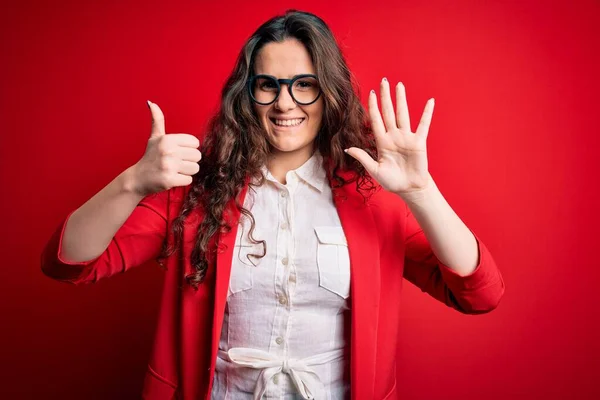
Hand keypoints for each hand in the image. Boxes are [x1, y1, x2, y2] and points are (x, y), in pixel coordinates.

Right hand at [130, 101, 201, 196]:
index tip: (177, 152)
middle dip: (188, 161)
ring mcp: (169, 166)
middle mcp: (168, 151)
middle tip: (175, 163)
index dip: (188, 149)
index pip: (195, 143)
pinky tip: (171, 178)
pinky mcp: (169, 180)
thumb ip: (157, 120)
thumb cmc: (150, 157)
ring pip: (195, 168)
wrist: (138, 179)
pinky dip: (182, 180)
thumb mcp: (154, 137)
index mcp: (167, 139)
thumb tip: (151, 102)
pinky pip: (189, 180)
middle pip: (197, 156)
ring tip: (174, 170)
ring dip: (186, 171)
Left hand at [345, 78, 433, 196]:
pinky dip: (427, 113)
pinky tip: (430, 101)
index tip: (371, 94)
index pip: (376, 120)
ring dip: (401, 100)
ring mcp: (406, 137)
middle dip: (385, 97)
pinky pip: (423, 125)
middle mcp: (394, 136)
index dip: (373, 107)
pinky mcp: (419, 142)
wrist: (409, 189)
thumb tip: (347, 148)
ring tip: (399, 85)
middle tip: (383, 81)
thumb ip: (363, 157)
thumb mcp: (374, 170)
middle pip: (389, 112)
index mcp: (382, 142)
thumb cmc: (392, 181)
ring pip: (403, 114)